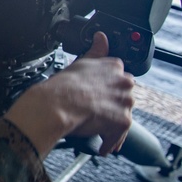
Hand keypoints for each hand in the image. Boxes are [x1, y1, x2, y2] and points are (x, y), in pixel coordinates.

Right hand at [5, 32, 134, 157]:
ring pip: (121, 117)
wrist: (57, 105)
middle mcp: (124, 83)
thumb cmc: (63, 85)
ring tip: (94, 130)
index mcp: (114, 67)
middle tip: (94, 114)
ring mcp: (124, 103)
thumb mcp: (80, 62)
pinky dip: (109, 142)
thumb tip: (101, 36)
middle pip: (123, 98)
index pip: (119, 79)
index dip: (106, 91)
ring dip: (110, 126)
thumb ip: (96, 50)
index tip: (98, 97)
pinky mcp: (122, 122)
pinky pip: (118, 136)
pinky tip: (99, 144)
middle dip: (111, 107)